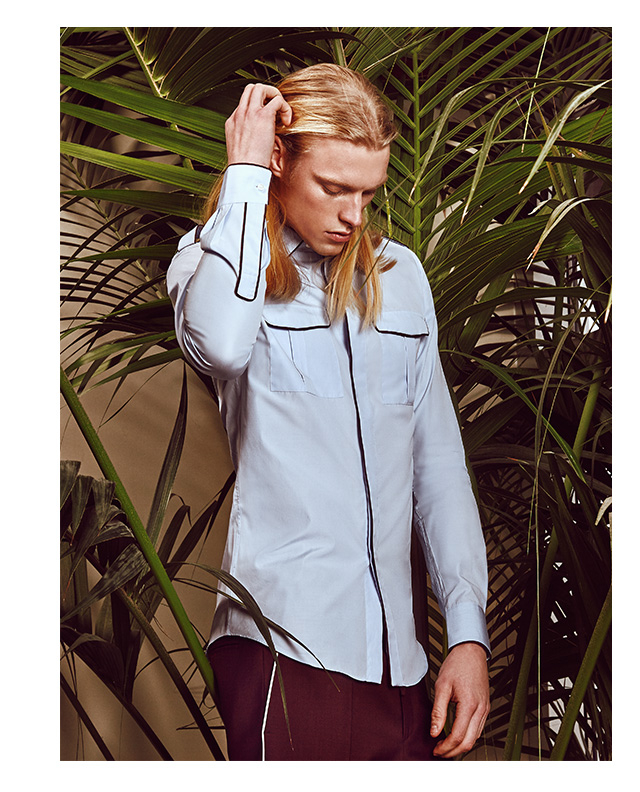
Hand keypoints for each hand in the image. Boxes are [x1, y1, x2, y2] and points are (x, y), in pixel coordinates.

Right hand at [225, 83, 291, 167]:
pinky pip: (277, 100)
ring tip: (282, 112)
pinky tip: (287, 122)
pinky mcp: (263, 116)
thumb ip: (249, 140)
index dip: (259, 108)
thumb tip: (262, 142)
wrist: (244, 170)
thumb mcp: (241, 150)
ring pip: (261, 88)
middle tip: (276, 110)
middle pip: (251, 89)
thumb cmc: (245, 167)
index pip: (245, 103)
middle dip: (266, 94)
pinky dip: (285, 107)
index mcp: (233, 122)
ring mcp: (250, 113)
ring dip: (275, 95)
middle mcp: (240, 114)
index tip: (268, 122)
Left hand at [430, 642, 489, 757]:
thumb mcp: (442, 686)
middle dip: (453, 751)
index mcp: (469, 705)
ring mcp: (485, 709)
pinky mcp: (485, 707)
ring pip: (476, 738)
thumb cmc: (457, 665)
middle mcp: (481, 710)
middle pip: (469, 742)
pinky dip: (468, 736)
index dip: (445, 747)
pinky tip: (457, 734)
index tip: (435, 749)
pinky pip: (478, 728)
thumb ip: (438, 711)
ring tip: (446, 745)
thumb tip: (434, 732)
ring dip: (461, 746)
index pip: (458, 736)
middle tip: (439, 752)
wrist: (471, 652)